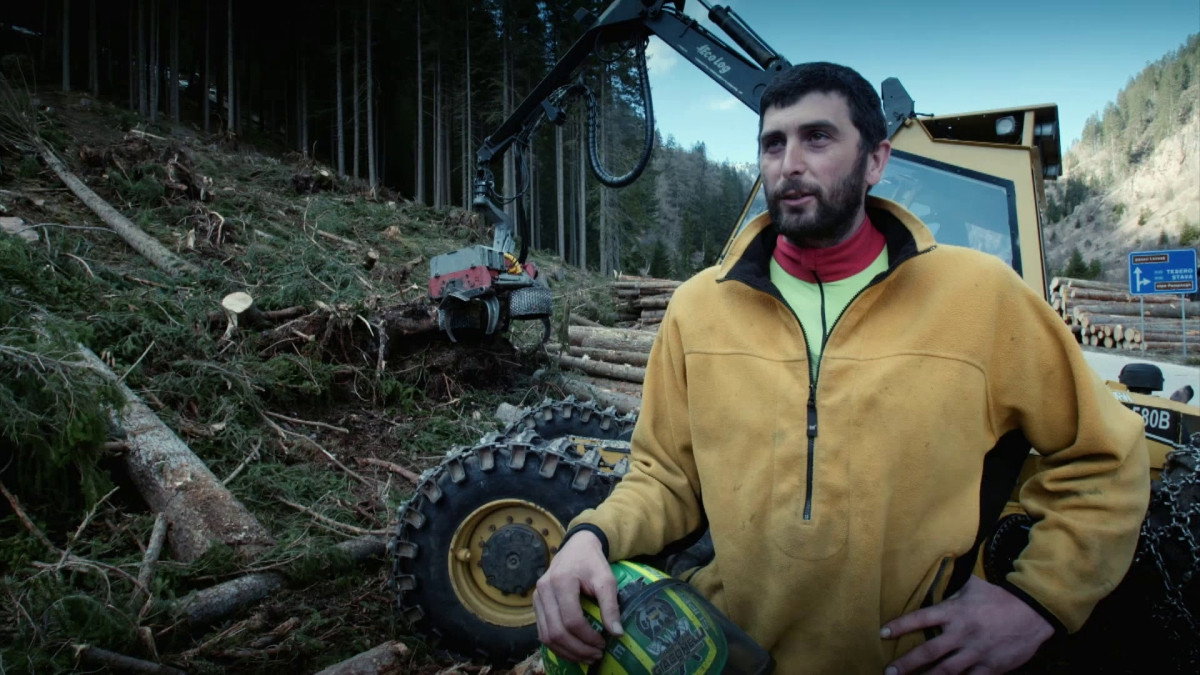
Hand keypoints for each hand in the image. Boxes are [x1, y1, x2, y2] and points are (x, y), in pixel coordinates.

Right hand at [533, 531, 622, 663]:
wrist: (576, 547)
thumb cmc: (592, 563)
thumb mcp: (606, 579)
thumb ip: (610, 605)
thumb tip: (617, 633)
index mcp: (561, 581)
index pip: (571, 619)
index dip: (587, 637)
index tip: (603, 643)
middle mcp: (543, 590)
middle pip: (556, 631)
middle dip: (578, 649)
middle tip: (596, 655)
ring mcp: (536, 598)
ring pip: (546, 636)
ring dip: (567, 652)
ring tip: (587, 656)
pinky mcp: (536, 605)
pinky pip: (542, 632)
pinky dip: (558, 646)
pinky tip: (573, 650)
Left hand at [880, 575, 1052, 673]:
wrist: (1033, 612)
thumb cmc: (999, 597)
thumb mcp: (972, 586)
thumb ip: (951, 591)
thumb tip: (933, 573)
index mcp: (955, 611)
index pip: (921, 618)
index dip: (901, 625)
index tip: (882, 633)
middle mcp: (962, 633)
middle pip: (929, 651)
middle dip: (907, 663)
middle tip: (889, 672)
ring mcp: (976, 652)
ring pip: (947, 671)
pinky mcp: (991, 667)